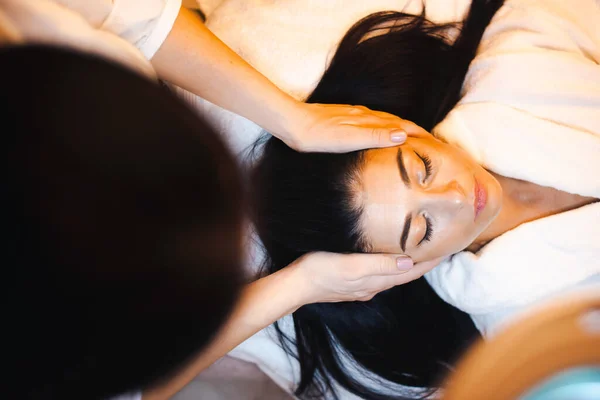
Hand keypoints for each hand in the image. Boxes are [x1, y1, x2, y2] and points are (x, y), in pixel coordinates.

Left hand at [281, 102, 428, 152]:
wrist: (294, 124)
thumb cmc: (319, 136)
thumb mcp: (349, 139)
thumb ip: (376, 136)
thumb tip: (404, 134)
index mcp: (369, 121)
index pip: (402, 127)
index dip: (420, 135)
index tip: (436, 143)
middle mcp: (365, 115)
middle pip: (397, 122)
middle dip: (415, 131)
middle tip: (430, 141)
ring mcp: (355, 115)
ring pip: (385, 120)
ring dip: (401, 128)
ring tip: (412, 136)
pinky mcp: (345, 117)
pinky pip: (373, 121)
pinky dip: (385, 126)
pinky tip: (380, 130)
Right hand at [291, 252, 443, 303]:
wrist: (296, 285)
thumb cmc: (321, 270)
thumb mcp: (352, 266)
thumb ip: (380, 265)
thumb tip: (410, 263)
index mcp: (376, 281)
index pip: (411, 271)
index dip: (430, 261)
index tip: (449, 249)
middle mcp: (373, 286)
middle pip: (406, 274)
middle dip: (424, 262)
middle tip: (441, 246)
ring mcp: (362, 286)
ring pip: (393, 274)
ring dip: (409, 264)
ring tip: (422, 250)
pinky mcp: (352, 282)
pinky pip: (380, 273)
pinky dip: (392, 265)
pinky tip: (390, 257)